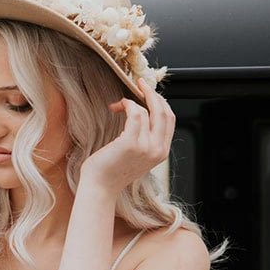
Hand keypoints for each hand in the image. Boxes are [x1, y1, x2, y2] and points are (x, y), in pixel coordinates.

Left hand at [79, 77, 174, 193]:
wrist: (100, 187)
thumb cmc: (112, 170)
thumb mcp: (136, 154)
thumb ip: (145, 138)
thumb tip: (144, 112)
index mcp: (161, 152)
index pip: (170, 119)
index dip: (161, 102)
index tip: (149, 92)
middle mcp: (158, 150)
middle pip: (164, 112)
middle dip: (152, 94)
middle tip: (140, 83)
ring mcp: (146, 147)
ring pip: (148, 110)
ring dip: (132, 101)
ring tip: (119, 105)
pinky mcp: (131, 143)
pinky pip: (135, 113)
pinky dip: (126, 104)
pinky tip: (116, 107)